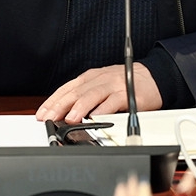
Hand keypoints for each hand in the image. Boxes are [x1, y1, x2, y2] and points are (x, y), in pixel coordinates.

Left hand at [36, 62, 162, 123]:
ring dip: (79, 107)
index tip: (41, 114)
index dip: (53, 101)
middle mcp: (100, 79)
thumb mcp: (102, 85)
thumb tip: (64, 113)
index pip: (67, 88)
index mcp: (91, 77)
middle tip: (49, 118)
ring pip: (92, 95)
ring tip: (69, 118)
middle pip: (76, 92)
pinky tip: (95, 118)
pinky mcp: (128, 94)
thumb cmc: (125, 83)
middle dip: (60, 106)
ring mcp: (114, 85)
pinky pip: (114, 102)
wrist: (154, 76)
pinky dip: (103, 110)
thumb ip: (86, 96)